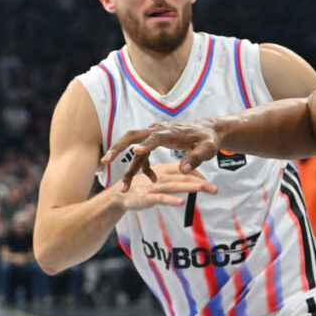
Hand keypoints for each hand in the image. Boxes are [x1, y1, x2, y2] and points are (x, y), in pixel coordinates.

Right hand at [102, 119, 222, 190]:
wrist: (208, 129)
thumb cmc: (209, 139)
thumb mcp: (208, 149)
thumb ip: (196, 158)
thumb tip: (184, 170)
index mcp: (170, 132)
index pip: (155, 137)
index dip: (145, 144)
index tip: (136, 152)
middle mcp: (158, 131)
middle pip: (132, 136)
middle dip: (118, 148)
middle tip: (106, 161)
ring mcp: (154, 135)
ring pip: (132, 146)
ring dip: (125, 164)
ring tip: (122, 186)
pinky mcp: (154, 141)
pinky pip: (142, 154)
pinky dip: (140, 167)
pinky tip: (148, 180)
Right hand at [113, 163, 216, 211]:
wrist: (119, 195)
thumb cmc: (143, 186)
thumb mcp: (161, 179)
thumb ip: (177, 179)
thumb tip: (195, 181)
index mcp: (165, 169)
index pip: (186, 171)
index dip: (199, 178)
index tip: (211, 187)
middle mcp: (161, 175)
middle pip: (183, 178)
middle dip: (200, 184)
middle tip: (215, 190)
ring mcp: (153, 186)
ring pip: (174, 185)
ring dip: (188, 187)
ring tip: (203, 189)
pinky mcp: (147, 196)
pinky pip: (160, 198)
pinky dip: (170, 199)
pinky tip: (181, 202)